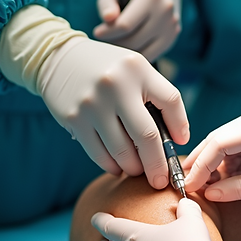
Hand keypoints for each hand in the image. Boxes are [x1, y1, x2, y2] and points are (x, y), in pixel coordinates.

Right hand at [38, 37, 188, 188]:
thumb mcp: (134, 69)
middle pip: (147, 136)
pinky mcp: (74, 119)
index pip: (170, 101)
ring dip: (133, 167)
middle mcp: (115, 85)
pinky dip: (112, 166)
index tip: (180, 143)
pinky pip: (99, 153)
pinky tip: (118, 167)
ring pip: (122, 151)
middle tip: (161, 180)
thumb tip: (176, 139)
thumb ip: (155, 96)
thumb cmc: (107, 70)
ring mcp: (92, 103)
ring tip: (138, 169)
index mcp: (136, 68)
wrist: (59, 59)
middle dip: (157, 165)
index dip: (180, 126)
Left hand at [94, 0, 180, 60]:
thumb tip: (108, 18)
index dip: (108, 32)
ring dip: (125, 52)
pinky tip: (127, 48)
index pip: (126, 24)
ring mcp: (171, 26)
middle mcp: (165, 10)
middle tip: (105, 41)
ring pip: (143, 52)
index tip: (97, 33)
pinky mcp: (172, 38)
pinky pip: (151, 56)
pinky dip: (137, 56)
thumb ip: (108, 5)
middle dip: (115, 43)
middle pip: (134, 40)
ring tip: (115, 44)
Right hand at [183, 103, 240, 200]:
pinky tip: (223, 181)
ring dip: (215, 166)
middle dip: (201, 164)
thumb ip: (240, 189)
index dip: (200, 166)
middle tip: (187, 187)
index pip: (219, 142)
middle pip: (217, 139)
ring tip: (206, 189)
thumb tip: (209, 194)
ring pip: (224, 143)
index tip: (188, 187)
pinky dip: (228, 164)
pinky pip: (236, 146)